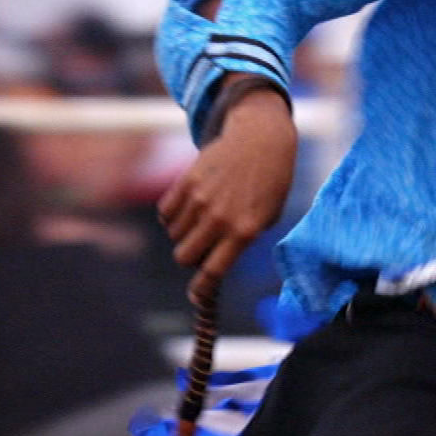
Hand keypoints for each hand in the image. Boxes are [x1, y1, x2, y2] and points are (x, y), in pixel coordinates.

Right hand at [157, 84, 297, 302]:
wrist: (261, 140)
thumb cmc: (270, 181)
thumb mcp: (268, 215)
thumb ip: (244, 240)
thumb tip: (215, 262)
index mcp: (245, 231)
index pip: (214, 271)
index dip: (201, 289)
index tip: (197, 296)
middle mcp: (220, 218)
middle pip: (184, 257)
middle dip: (191, 258)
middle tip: (203, 246)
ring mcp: (201, 199)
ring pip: (174, 235)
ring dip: (184, 233)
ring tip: (203, 217)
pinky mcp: (186, 182)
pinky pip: (165, 213)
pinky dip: (173, 215)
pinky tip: (190, 206)